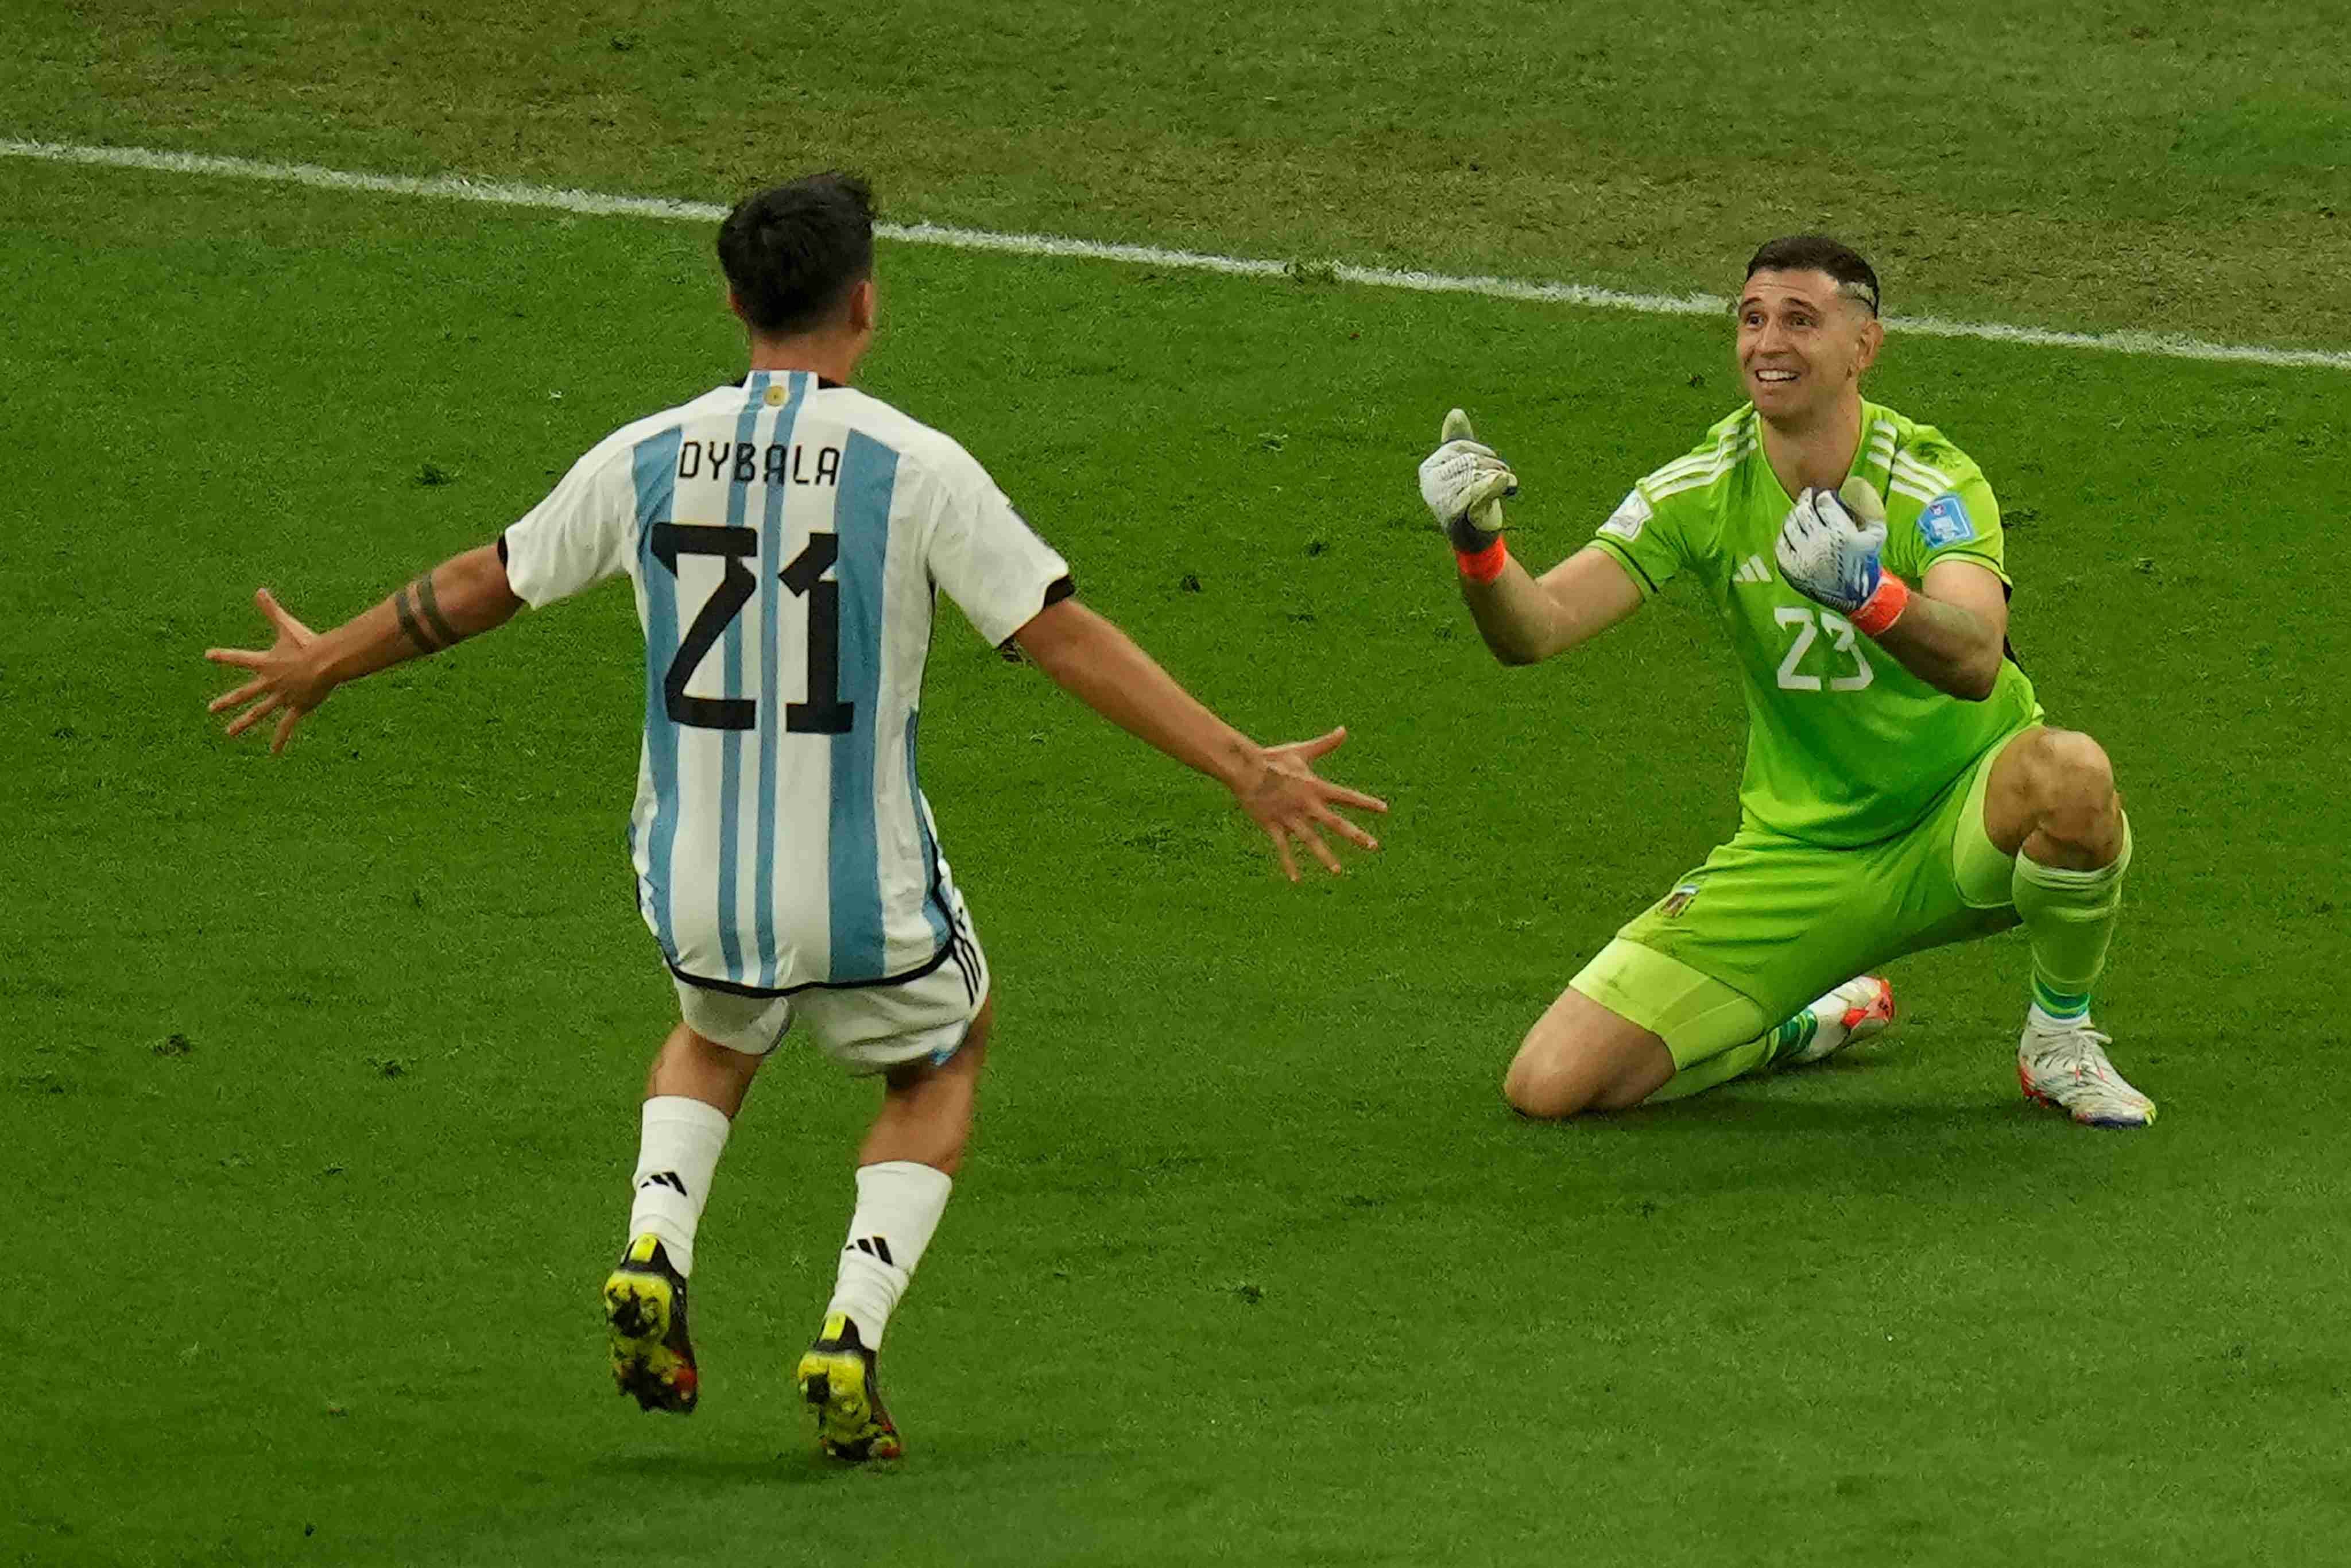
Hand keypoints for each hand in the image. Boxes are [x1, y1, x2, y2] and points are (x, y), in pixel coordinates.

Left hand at [205, 588, 334, 752]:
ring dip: (243, 723)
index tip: (208, 655)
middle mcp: (269, 682)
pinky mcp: (296, 707)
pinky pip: (286, 726)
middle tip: (211, 709)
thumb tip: (259, 590)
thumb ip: (271, 611)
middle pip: (244, 693)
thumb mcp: (287, 626)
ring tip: (229, 733)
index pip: (239, 659)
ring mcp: (281, 696)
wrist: (326, 662)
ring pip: (259, 712)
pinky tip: (273, 753)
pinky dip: (280, 739)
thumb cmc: (307, 643)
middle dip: (227, 701)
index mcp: (265, 663)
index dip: (224, 656)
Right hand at [1232, 727, 1388, 881]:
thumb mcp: (1302, 751)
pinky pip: (1283, 848)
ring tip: (1338, 871)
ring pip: (1311, 840)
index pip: (1347, 796)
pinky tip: (1296, 880)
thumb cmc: (1273, 758)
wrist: (1245, 768)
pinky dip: (1289, 864)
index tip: (1384, 810)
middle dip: (1355, 835)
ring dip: (1325, 856)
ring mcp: (1290, 817)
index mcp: (1316, 787)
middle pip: (1336, 822)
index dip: (1366, 803)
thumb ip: (1325, 744)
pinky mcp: (1273, 825)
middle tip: (1373, 846)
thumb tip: (1344, 730)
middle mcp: (1307, 804)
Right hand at [1418, 408, 1517, 551]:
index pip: (1460, 448)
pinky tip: (1508, 491)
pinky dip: (1501, 487)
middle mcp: (1429, 483)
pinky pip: (1484, 488)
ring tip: (1506, 488)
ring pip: (1479, 473)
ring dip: (1501, 478)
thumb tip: (1455, 413)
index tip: (1494, 465)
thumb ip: (1459, 442)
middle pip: (1471, 460)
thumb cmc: (1471, 503)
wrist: (1475, 541)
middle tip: (1505, 478)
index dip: (1484, 453)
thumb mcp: (1465, 470)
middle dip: (1494, 467)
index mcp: (1428, 469)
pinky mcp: (1455, 513)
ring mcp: (1440, 498)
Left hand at [1774, 478, 1888, 613]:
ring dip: (1794, 515)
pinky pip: (1781, 544)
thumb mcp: (1877, 532)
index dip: (1823, 496)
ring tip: (1800, 512)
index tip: (1824, 496)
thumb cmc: (1866, 561)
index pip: (1824, 503)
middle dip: (1805, 500)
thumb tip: (1856, 485)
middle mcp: (1820, 544)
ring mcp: (1803, 557)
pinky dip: (1785, 535)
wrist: (1856, 595)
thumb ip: (1870, 508)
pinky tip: (1792, 531)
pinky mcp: (1791, 569)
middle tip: (1807, 496)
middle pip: (1803, 511)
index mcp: (1841, 534)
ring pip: (1790, 525)